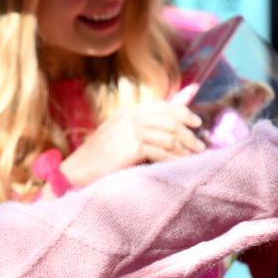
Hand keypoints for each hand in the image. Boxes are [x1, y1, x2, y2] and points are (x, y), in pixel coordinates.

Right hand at [59, 100, 205, 186]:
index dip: (183, 112)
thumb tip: (164, 125)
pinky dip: (174, 159)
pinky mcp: (133, 146)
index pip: (163, 106)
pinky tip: (180, 166)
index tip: (197, 123)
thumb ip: (142, 126)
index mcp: (127, 112)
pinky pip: (162, 152)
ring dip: (184, 149)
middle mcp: (130, 117)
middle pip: (170, 120)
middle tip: (200, 147)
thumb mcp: (120, 135)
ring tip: (193, 158)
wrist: (77, 171)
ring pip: (169, 136)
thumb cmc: (100, 158)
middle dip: (188, 134)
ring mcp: (131, 130)